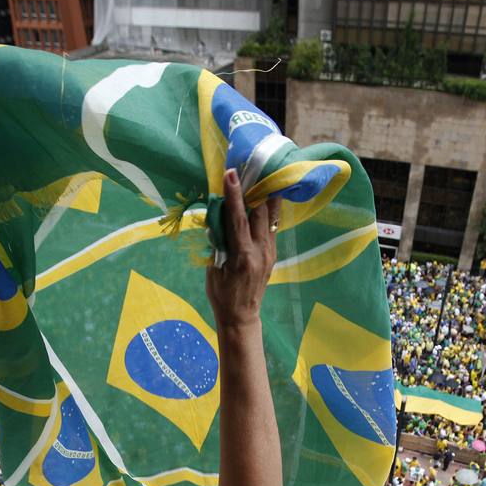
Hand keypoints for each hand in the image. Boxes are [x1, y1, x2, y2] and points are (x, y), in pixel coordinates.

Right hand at [207, 169, 278, 327]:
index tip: (231, 174)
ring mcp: (270, 252)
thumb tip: (217, 219)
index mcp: (242, 256)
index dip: (234, 194)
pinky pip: (272, 226)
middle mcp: (260, 251)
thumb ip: (217, 243)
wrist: (241, 316)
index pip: (238, 218)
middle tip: (249, 168)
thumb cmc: (221, 294)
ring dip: (264, 197)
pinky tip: (263, 199)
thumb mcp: (213, 269)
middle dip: (254, 189)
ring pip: (271, 217)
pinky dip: (267, 211)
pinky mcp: (273, 254)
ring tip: (260, 177)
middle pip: (261, 212)